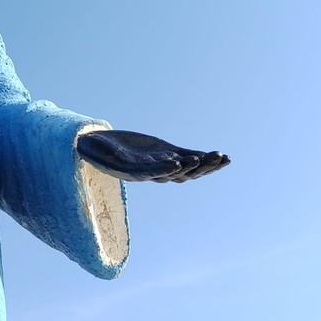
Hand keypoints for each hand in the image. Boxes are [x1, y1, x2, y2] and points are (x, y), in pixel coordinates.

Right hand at [76, 129, 228, 182]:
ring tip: (224, 158)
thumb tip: (102, 146)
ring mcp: (162, 163)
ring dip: (207, 165)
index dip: (165, 169)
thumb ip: (105, 149)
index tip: (178, 162)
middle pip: (178, 174)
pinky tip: (221, 156)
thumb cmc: (96, 149)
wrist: (100, 148)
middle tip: (212, 159)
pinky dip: (204, 157)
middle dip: (196, 167)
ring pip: (189, 169)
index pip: (153, 172)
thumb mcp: (97, 148)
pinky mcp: (167, 154)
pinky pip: (189, 157)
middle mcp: (152, 171)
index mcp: (135, 172)